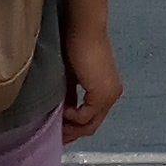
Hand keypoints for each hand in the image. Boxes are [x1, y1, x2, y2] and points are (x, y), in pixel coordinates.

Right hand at [58, 18, 122, 144]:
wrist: (82, 28)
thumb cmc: (74, 45)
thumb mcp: (69, 77)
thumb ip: (67, 95)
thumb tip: (59, 112)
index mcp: (106, 91)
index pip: (91, 119)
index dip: (74, 129)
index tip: (56, 131)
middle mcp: (112, 96)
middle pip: (92, 126)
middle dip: (72, 133)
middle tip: (54, 137)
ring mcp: (109, 96)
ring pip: (90, 125)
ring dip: (71, 128)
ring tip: (54, 126)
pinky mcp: (102, 94)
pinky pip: (85, 117)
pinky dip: (72, 118)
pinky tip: (61, 111)